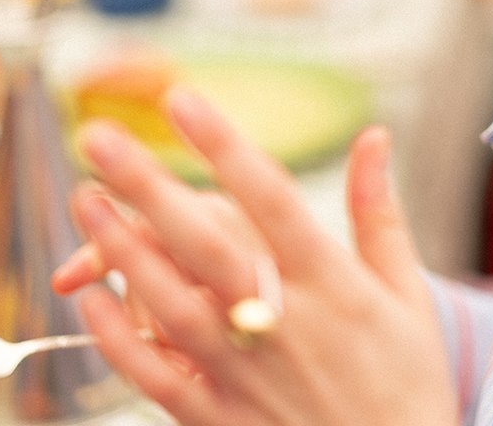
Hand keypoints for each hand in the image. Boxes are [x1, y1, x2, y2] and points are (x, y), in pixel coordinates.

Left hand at [53, 91, 457, 425]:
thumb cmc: (407, 379)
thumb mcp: (408, 292)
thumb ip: (379, 211)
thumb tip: (374, 135)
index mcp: (332, 281)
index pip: (267, 195)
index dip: (222, 143)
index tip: (183, 99)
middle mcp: (281, 319)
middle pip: (202, 238)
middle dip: (146, 182)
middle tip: (99, 136)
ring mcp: (242, 371)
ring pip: (165, 299)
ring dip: (120, 246)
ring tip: (84, 197)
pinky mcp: (214, 416)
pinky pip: (151, 373)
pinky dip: (115, 335)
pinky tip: (90, 295)